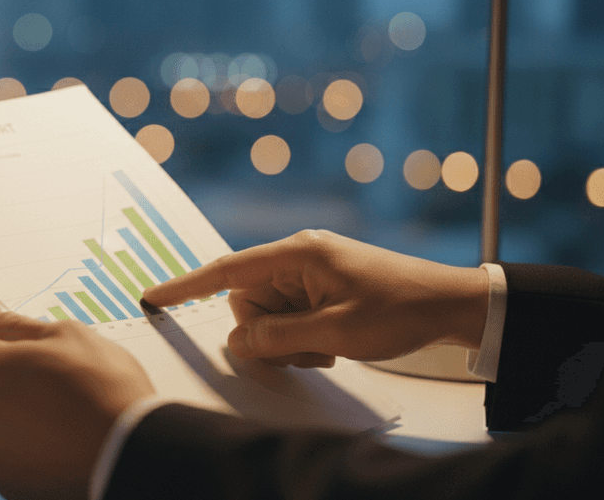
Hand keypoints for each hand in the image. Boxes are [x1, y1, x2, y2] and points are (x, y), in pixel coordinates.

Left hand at [0, 296, 154, 499]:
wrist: (134, 457)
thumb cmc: (103, 387)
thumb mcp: (66, 336)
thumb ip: (15, 324)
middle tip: (47, 375)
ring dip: (11, 411)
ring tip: (61, 411)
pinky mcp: (3, 484)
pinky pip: (5, 453)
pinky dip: (25, 444)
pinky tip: (61, 440)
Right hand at [142, 229, 488, 367]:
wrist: (450, 305)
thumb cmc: (398, 311)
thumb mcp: (335, 332)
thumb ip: (277, 338)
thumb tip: (235, 342)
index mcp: (298, 254)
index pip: (227, 270)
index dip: (186, 286)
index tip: (153, 297)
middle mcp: (299, 257)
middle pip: (248, 301)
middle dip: (268, 333)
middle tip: (309, 349)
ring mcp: (310, 272)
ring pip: (268, 314)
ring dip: (289, 340)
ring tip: (329, 347)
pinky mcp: (320, 287)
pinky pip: (289, 316)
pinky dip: (302, 337)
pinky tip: (334, 344)